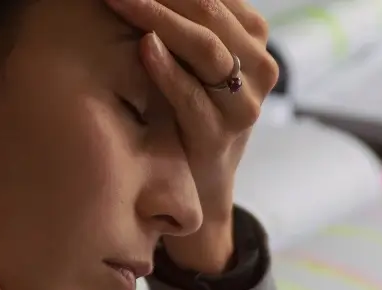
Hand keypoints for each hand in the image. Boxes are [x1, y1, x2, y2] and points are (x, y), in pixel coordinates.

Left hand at [106, 0, 280, 273]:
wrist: (199, 180)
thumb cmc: (187, 105)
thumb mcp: (193, 55)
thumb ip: (185, 20)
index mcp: (253, 37)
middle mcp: (259, 67)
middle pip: (210, 12)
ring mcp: (244, 104)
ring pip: (206, 49)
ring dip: (159, 19)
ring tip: (122, 0)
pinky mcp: (221, 136)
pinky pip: (193, 96)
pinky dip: (168, 70)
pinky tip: (144, 47)